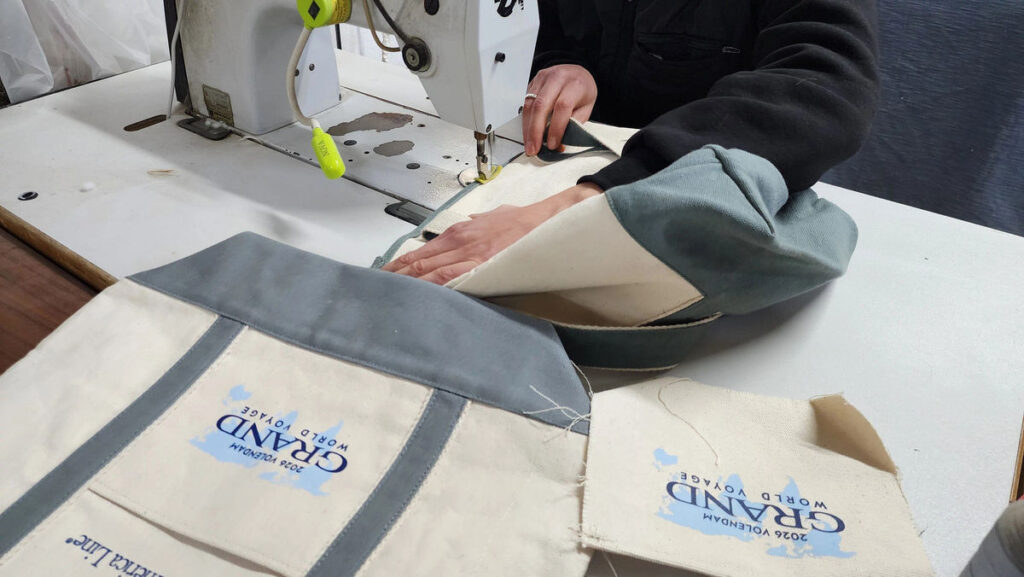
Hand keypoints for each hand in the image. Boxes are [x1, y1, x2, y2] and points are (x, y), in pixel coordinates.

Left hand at [382, 183, 602, 284]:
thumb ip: (478, 225)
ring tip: (385, 299)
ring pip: (426, 273)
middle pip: (415, 264)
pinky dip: (429, 290)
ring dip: (404, 286)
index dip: (398, 268)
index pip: (419, 254)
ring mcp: (467, 254)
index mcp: (458, 233)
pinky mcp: (481, 265)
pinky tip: (416, 299)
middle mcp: (457, 241)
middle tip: (371, 294)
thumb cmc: (525, 223)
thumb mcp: (495, 217)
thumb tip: (468, 225)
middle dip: (393, 280)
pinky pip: (449, 280)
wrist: (549, 220)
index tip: (382, 278)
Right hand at [523, 65, 597, 156]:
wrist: (577, 72)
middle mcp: (557, 78)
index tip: (553, 144)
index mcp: (575, 84)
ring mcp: (543, 78)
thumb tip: (559, 144)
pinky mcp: (533, 82)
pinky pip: (526, 102)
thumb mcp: (586, 108)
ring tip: (529, 144)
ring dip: (527, 128)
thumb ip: (573, 124)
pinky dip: (526, 120)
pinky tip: (527, 133)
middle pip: (541, 105)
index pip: (562, 107)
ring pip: (530, 104)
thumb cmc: (582, 90)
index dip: (556, 128)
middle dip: (535, 131)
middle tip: (534, 149)